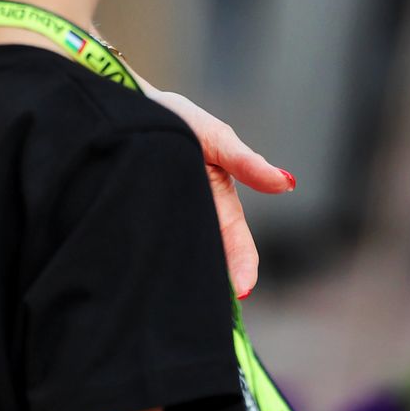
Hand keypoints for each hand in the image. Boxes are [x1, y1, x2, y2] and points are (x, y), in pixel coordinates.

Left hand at [145, 87, 294, 296]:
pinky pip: (142, 243)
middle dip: (211, 280)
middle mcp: (192, 216)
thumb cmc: (172, 118)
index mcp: (217, 202)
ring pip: (175, 254)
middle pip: (206, 255)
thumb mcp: (212, 136)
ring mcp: (162, 219)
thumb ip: (246, 161)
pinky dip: (146, 257)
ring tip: (176, 299)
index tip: (243, 290)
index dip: (240, 266)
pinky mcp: (131, 219)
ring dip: (179, 273)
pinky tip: (142, 271)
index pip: (234, 242)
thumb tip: (287, 183)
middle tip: (210, 308)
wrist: (122, 102)